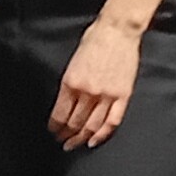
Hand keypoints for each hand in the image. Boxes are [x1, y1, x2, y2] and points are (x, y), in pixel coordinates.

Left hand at [52, 18, 142, 149]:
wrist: (117, 30)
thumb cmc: (94, 40)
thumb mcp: (72, 63)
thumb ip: (69, 84)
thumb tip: (65, 103)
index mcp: (70, 83)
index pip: (59, 114)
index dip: (55, 127)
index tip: (53, 131)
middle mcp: (87, 92)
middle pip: (74, 123)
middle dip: (66, 135)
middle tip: (62, 142)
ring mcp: (106, 95)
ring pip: (91, 126)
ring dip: (81, 138)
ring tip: (76, 144)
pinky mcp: (122, 95)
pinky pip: (112, 121)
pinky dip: (102, 134)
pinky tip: (94, 140)